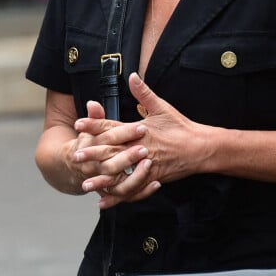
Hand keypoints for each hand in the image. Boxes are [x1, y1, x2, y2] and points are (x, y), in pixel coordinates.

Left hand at [80, 73, 207, 208]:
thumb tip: (132, 75)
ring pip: (121, 173)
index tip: (78, 124)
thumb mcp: (162, 107)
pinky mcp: (152, 178)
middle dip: (93, 154)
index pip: (113, 126)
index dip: (94, 125)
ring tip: (85, 183)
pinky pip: (132, 189)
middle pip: (112, 151)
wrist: (201, 148)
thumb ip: (144, 93)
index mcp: (140, 129)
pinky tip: (104, 201)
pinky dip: (118, 196)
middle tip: (75, 156)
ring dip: (102, 179)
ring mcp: (146, 164)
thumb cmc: (181, 127)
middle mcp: (140, 147)